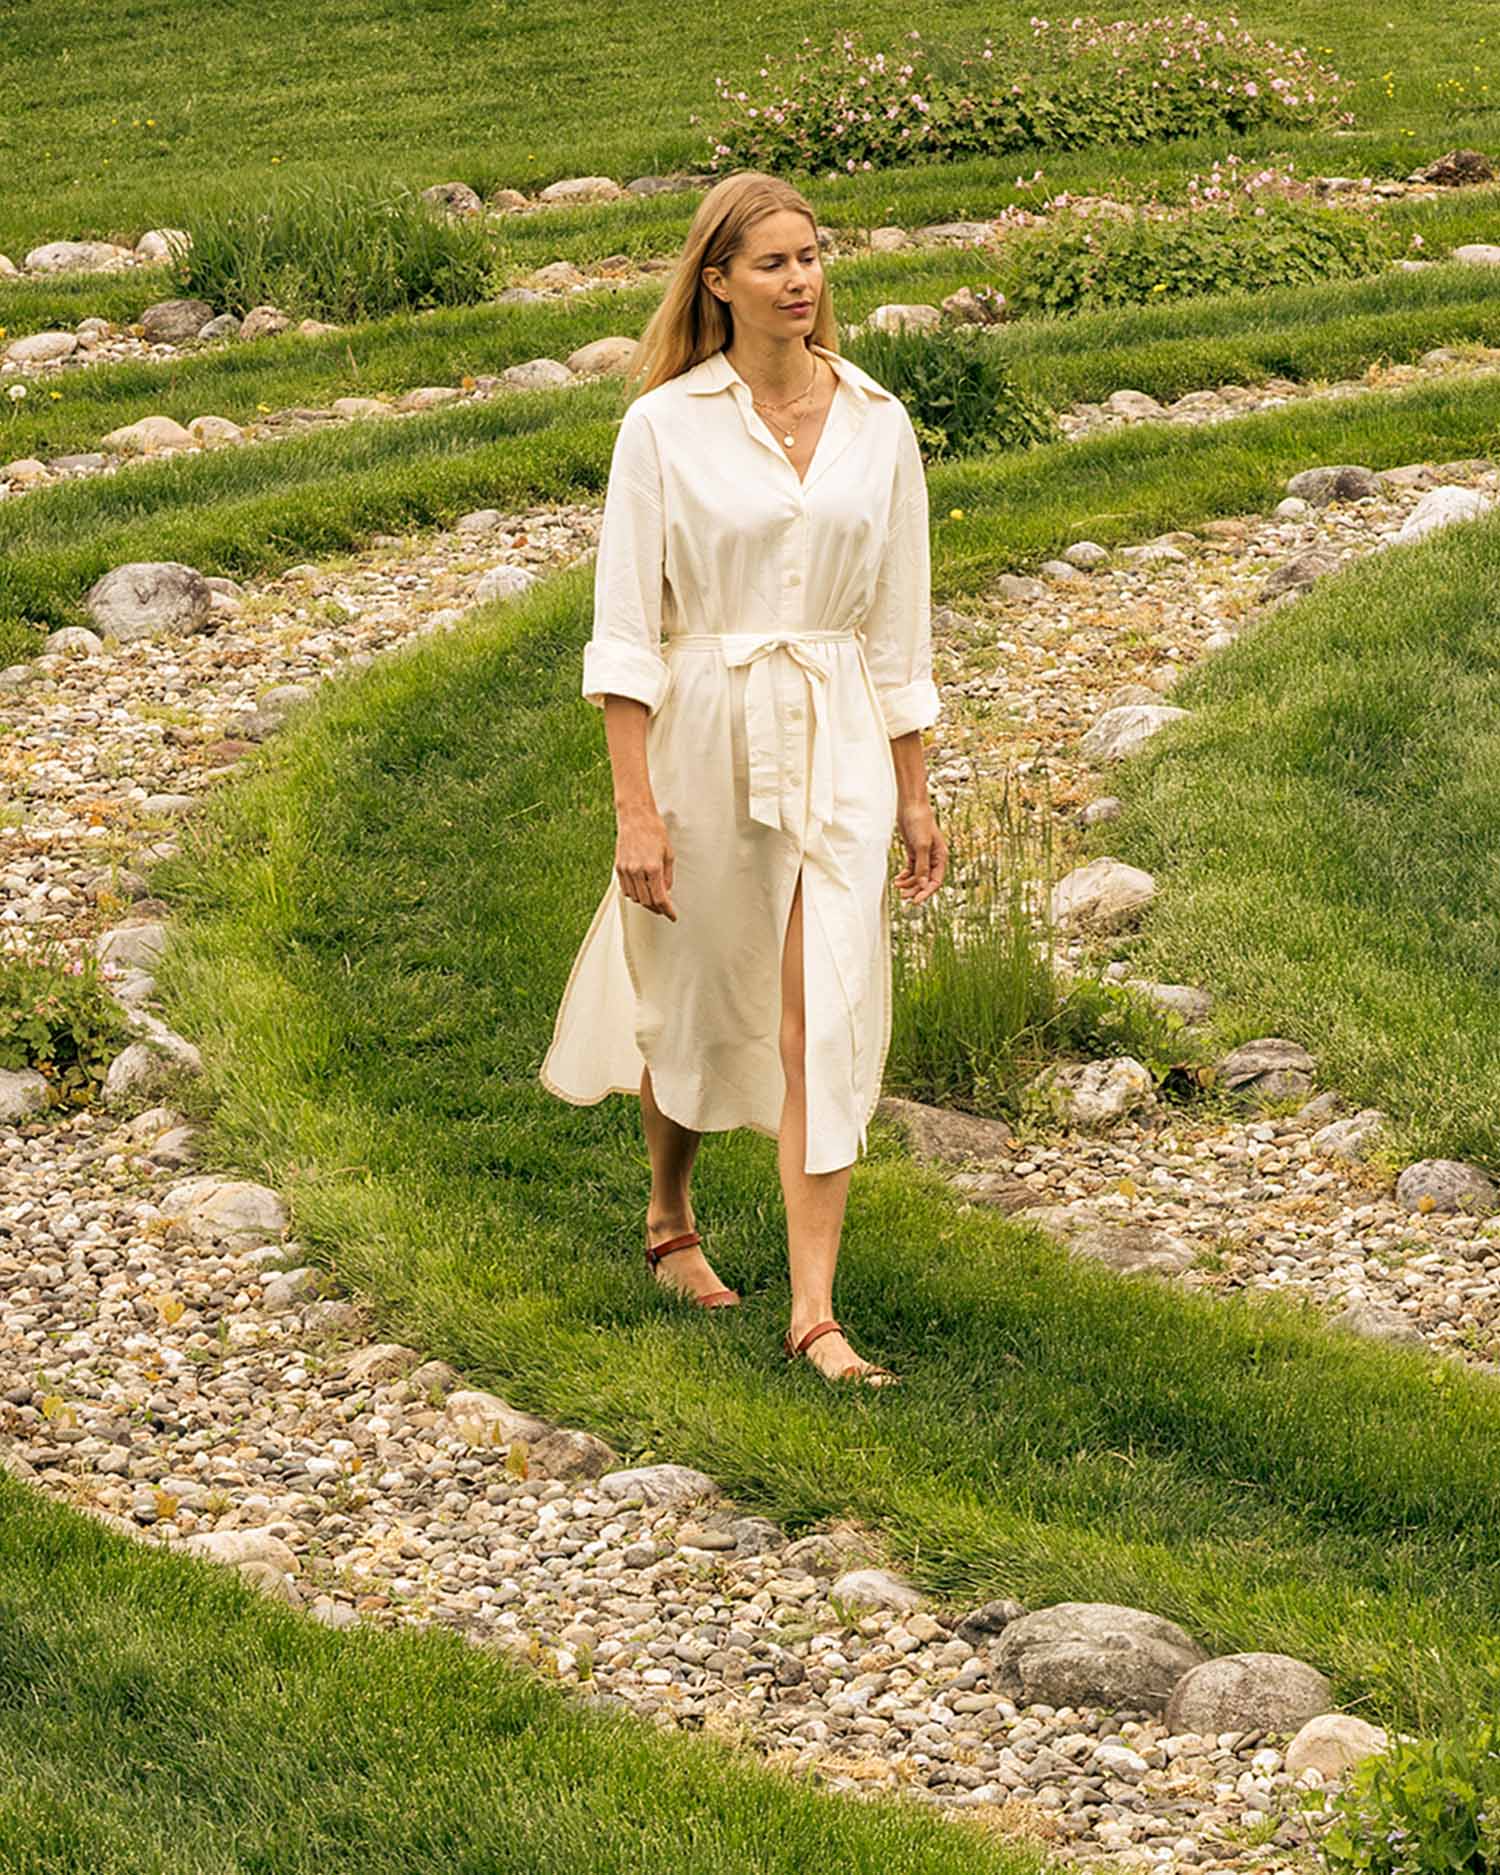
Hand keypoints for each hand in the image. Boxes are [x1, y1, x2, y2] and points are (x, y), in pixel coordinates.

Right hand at [615, 804, 676, 919]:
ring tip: (653, 901)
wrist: (636, 817)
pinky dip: (634, 895)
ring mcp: (626, 870)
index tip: (672, 916)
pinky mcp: (619, 867)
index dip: (667, 911)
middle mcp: (638, 871)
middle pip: (647, 901)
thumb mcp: (669, 854)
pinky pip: (625, 890)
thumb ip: (668, 876)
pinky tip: (641, 892)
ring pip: (635, 898)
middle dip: (657, 908)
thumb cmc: (654, 831)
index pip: (661, 898)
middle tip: (664, 909)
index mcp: (653, 868)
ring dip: (645, 902)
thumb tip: (666, 892)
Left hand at [893, 800, 946, 905]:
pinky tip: (898, 879)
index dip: (926, 892)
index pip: (936, 881)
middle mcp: (933, 858)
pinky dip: (905, 875)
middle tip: (903, 896)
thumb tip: (923, 885)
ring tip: (897, 886)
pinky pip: (910, 869)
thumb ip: (922, 866)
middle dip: (915, 889)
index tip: (916, 901)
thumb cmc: (920, 822)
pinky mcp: (913, 852)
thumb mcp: (921, 846)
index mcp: (940, 857)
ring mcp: (923, 855)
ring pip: (917, 876)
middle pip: (926, 881)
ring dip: (908, 883)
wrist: (911, 807)